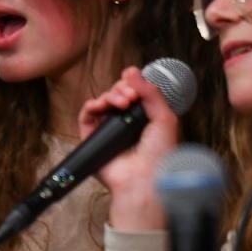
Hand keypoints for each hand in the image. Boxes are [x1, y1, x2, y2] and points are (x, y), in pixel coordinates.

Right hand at [80, 66, 180, 230]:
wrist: (143, 178)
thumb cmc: (159, 155)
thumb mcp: (165, 118)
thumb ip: (151, 93)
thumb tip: (132, 71)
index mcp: (144, 118)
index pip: (135, 92)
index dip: (135, 85)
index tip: (138, 88)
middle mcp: (125, 122)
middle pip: (118, 93)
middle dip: (123, 89)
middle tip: (130, 97)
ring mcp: (108, 129)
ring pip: (103, 101)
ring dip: (110, 95)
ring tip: (121, 103)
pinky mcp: (91, 137)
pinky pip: (86, 115)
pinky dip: (92, 105)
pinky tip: (101, 106)